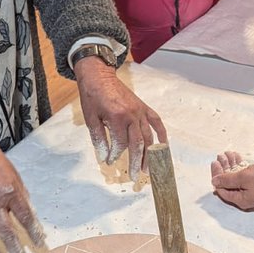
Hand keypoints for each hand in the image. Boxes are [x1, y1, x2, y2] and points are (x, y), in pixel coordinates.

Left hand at [75, 57, 167, 180]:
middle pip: (138, 144)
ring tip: (147, 169)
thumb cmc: (93, 97)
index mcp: (118, 118)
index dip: (115, 155)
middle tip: (134, 176)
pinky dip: (161, 135)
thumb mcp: (90, 119)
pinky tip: (163, 147)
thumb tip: (105, 158)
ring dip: (149, 154)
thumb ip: (99, 139)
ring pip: (148, 137)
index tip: (110, 162)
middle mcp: (132, 115)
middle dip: (136, 161)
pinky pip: (156, 122)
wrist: (99, 76)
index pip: (120, 144)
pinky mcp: (143, 107)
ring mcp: (140, 111)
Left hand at [210, 151, 253, 211]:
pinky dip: (239, 165)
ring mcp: (250, 189)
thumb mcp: (243, 178)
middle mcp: (244, 196)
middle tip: (220, 157)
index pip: (222, 189)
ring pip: (235, 177)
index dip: (217, 176)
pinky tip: (236, 156)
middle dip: (223, 169)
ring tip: (227, 154)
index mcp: (240, 199)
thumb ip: (227, 180)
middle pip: (228, 183)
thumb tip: (214, 181)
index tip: (215, 163)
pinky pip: (243, 174)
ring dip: (230, 165)